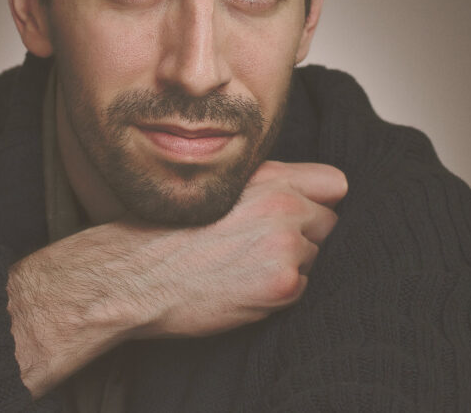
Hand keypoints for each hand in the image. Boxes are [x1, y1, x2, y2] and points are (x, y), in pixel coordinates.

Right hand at [7, 160, 345, 395]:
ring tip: (244, 267)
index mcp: (267, 176)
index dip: (319, 200)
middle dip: (305, 235)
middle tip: (261, 247)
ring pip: (315, 257)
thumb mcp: (215, 189)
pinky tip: (243, 289)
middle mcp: (284, 204)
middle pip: (330, 222)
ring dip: (291, 265)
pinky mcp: (283, 284)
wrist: (134, 276)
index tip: (302, 213)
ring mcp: (286, 245)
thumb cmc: (166, 234)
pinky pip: (302, 289)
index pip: (336, 183)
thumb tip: (304, 195)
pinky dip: (279, 293)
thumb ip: (263, 186)